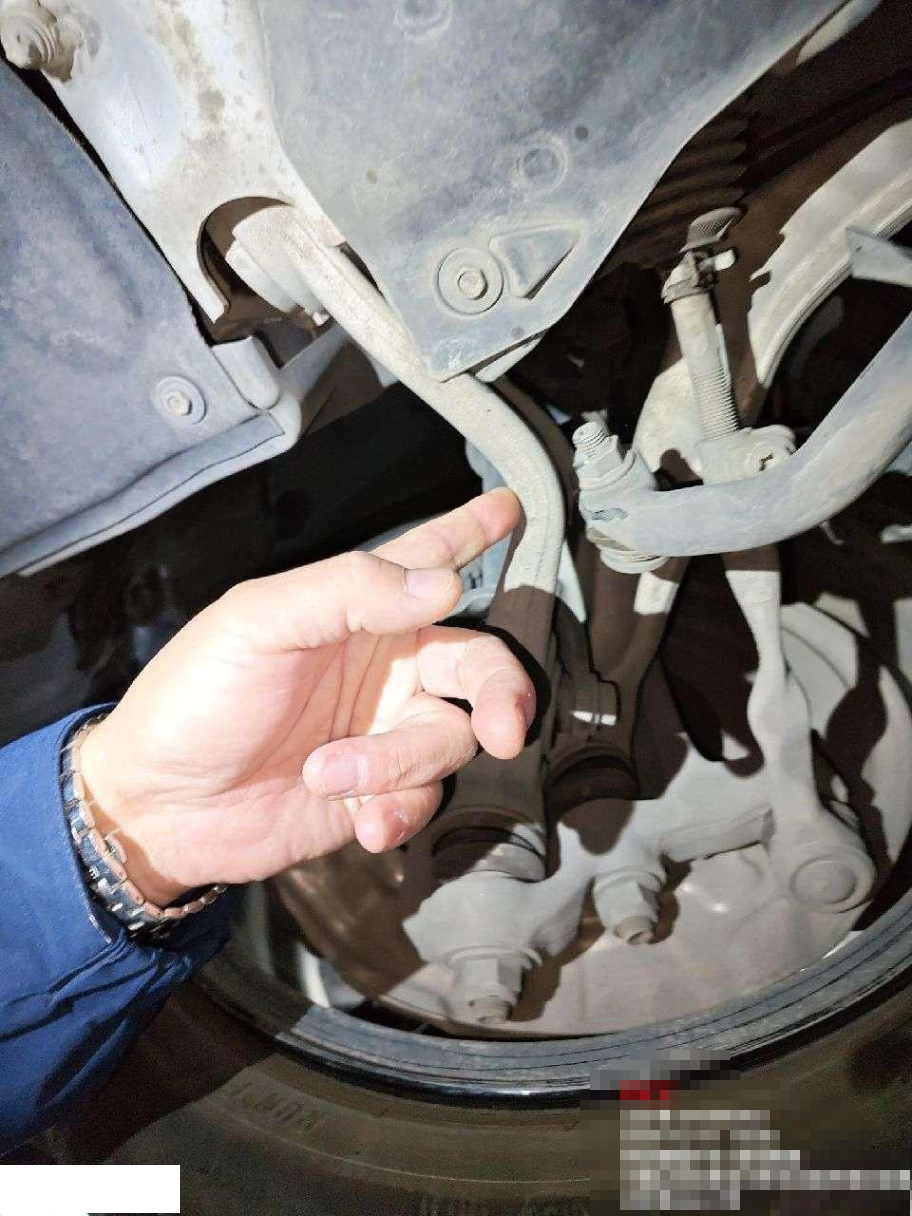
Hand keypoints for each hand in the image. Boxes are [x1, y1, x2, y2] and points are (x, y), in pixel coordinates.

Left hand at [79, 490, 533, 905]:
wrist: (159, 806)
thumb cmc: (195, 697)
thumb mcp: (257, 623)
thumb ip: (349, 591)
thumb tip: (443, 583)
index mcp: (357, 612)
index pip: (428, 559)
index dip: (472, 531)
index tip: (514, 506)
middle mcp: (385, 667)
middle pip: (479, 664)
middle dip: (501, 694)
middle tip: (502, 727)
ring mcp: (383, 732)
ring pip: (448, 739)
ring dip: (397, 764)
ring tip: (327, 773)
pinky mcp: (378, 794)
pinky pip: (425, 800)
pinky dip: (399, 811)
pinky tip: (363, 824)